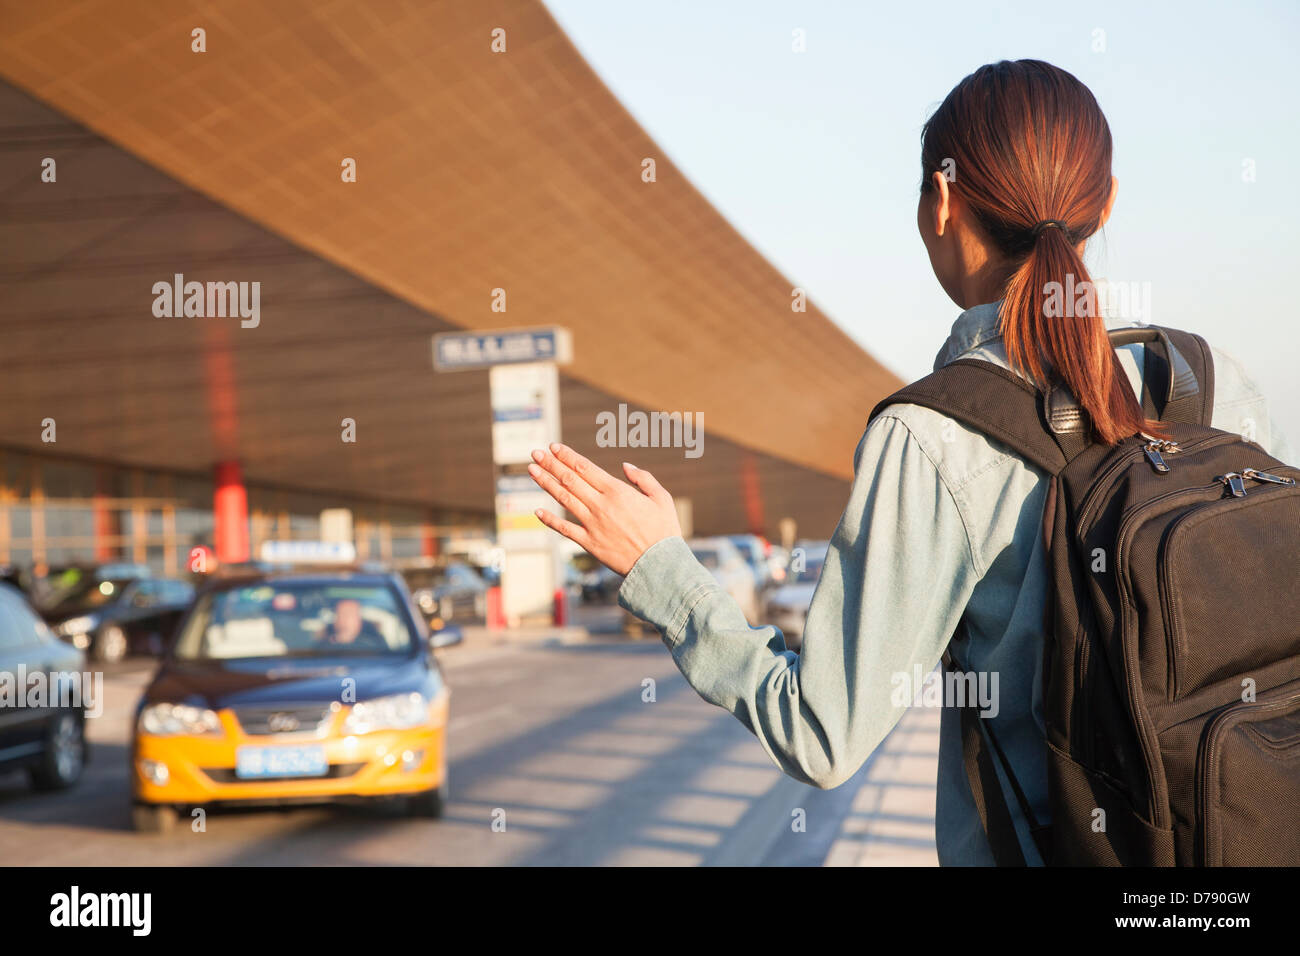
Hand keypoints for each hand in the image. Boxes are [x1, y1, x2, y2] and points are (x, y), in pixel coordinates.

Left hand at [527, 443, 681, 575]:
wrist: (660, 565)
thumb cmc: (664, 531)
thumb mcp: (661, 498)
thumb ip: (643, 479)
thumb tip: (625, 466)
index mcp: (618, 491)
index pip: (585, 468)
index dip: (567, 456)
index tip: (554, 447)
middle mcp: (601, 505)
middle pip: (570, 479)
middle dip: (551, 464)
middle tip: (536, 452)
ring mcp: (593, 524)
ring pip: (563, 499)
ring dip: (546, 483)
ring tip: (532, 470)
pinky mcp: (589, 543)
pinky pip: (565, 529)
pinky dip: (550, 520)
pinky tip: (537, 511)